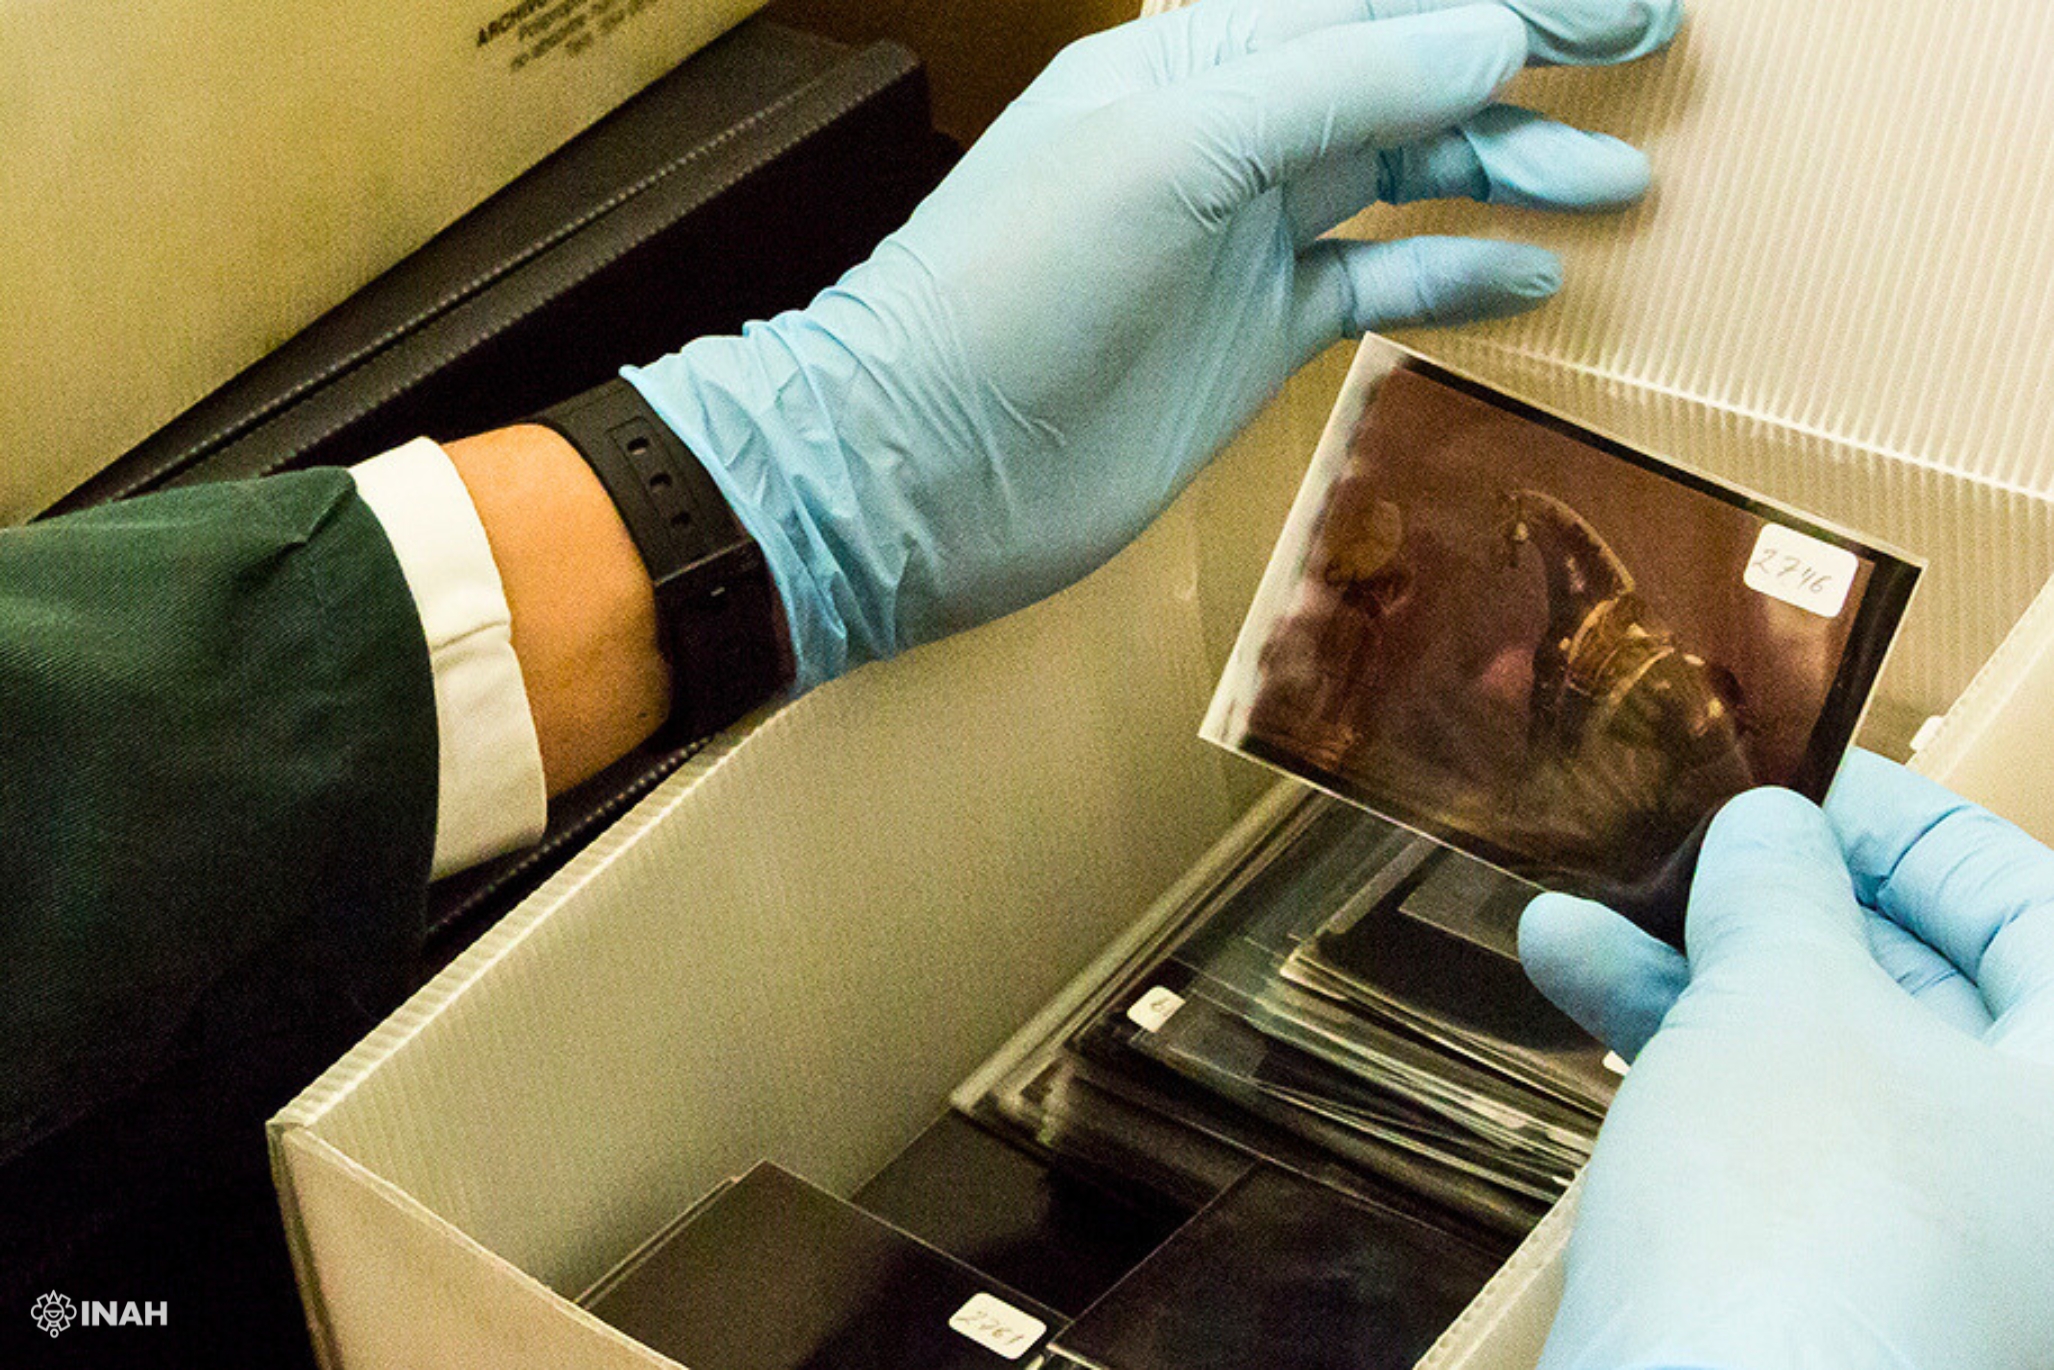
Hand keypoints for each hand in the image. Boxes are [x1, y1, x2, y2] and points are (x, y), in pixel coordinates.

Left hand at [624, 0, 1680, 686]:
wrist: (923, 466)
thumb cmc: (1017, 289)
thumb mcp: (1172, 158)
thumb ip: (1333, 87)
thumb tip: (1491, 32)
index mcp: (1200, 55)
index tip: (1621, 4)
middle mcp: (1231, 131)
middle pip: (1405, 71)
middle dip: (1527, 58)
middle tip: (1653, 53)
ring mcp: (1246, 237)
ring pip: (1405, 173)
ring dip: (1509, 168)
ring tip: (1619, 180)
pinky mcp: (1253, 334)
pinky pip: (1375, 281)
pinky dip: (1454, 272)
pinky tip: (1535, 275)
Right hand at [1518, 751, 2053, 1367]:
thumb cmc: (1808, 1226)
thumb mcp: (1786, 1004)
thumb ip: (1783, 893)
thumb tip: (1770, 830)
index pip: (2025, 905)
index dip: (1906, 824)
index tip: (1798, 776)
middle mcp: (2032, 1176)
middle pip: (1915, 989)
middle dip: (1768, 906)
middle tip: (1672, 847)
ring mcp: (1940, 1245)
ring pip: (1821, 1070)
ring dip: (1690, 982)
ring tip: (1562, 925)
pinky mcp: (1837, 1295)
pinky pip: (1775, 1150)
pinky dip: (1685, 1074)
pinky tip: (1577, 1005)